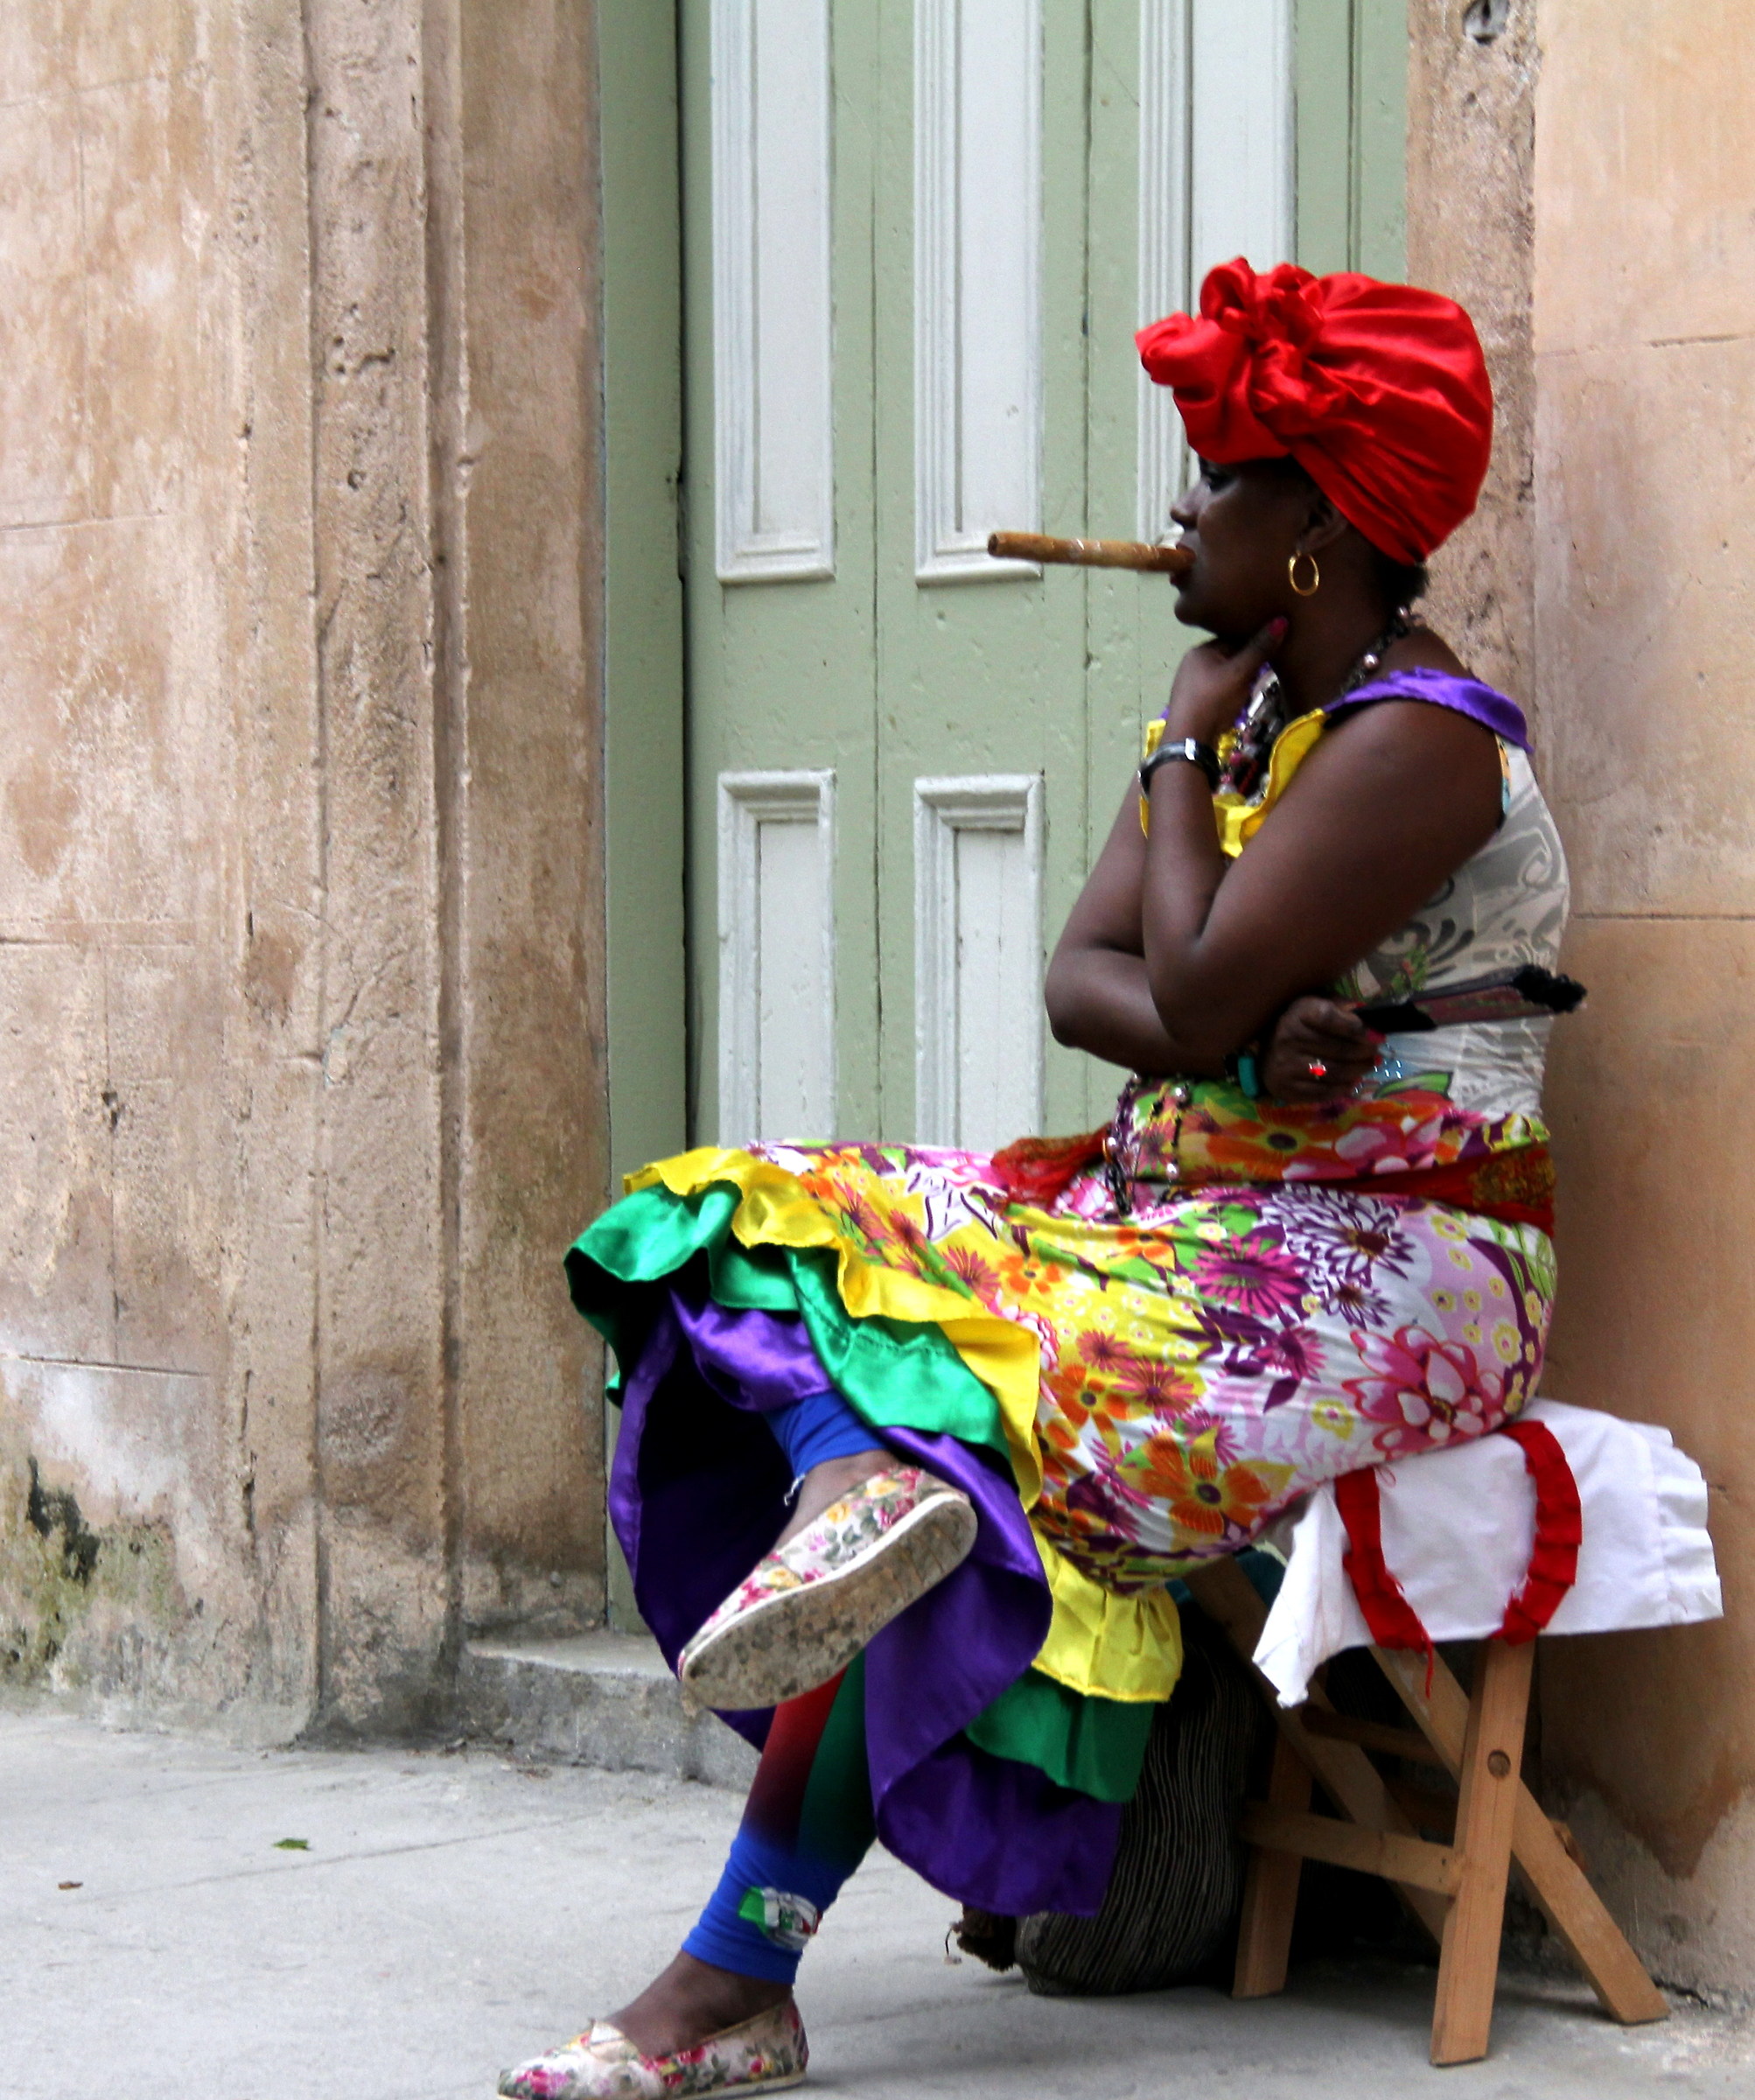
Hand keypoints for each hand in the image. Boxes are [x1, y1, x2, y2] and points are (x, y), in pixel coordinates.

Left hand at [1161, 617, 1287, 747]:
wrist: (1189, 740)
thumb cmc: (1214, 700)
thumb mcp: (1240, 673)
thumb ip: (1260, 649)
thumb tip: (1281, 620)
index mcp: (1200, 650)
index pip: (1233, 638)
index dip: (1254, 643)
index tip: (1274, 648)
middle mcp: (1192, 663)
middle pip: (1229, 657)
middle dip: (1248, 665)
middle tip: (1265, 673)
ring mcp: (1191, 684)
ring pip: (1225, 675)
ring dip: (1241, 682)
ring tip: (1252, 690)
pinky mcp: (1194, 702)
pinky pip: (1218, 691)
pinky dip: (1230, 694)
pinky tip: (1237, 703)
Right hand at [1261, 996, 1380, 1101]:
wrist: (1267, 1052)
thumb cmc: (1300, 1025)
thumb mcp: (1315, 1005)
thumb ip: (1339, 1006)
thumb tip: (1362, 1014)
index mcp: (1298, 1013)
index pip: (1329, 1018)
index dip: (1354, 1026)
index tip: (1372, 1033)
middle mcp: (1288, 1038)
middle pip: (1338, 1049)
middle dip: (1364, 1052)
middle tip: (1375, 1052)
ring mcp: (1286, 1066)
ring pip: (1334, 1072)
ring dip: (1358, 1070)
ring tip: (1368, 1065)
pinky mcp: (1287, 1088)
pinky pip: (1323, 1092)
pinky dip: (1343, 1088)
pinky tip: (1351, 1081)